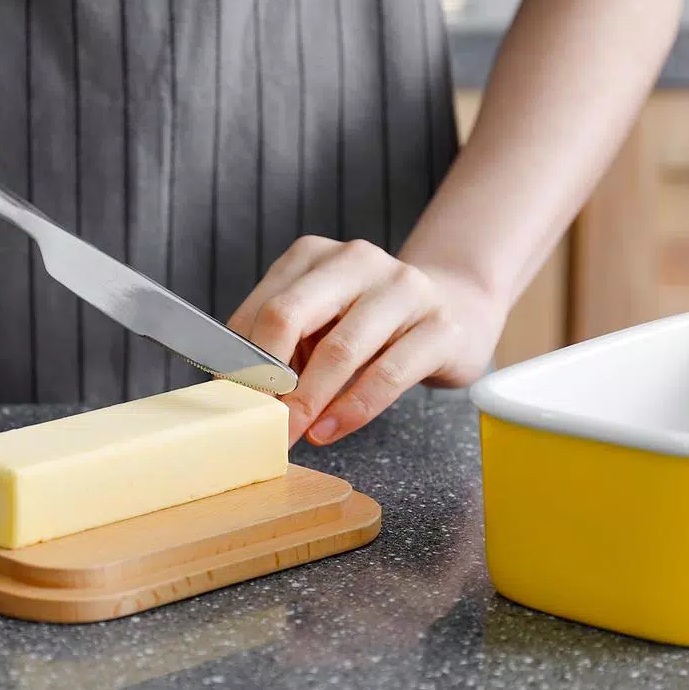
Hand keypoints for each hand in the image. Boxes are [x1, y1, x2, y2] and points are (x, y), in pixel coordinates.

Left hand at [228, 236, 506, 445]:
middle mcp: (357, 260)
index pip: (261, 308)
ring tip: (295, 433)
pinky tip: (330, 428)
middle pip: (290, 315)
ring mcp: (403, 288)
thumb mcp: (320, 323)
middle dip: (267, 379)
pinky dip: (353, 409)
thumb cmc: (370, 325)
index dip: (241, 361)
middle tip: (259, 423)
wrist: (455, 309)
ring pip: (340, 349)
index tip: (233, 403)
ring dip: (308, 401)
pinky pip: (388, 374)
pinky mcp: (440, 325)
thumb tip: (235, 391)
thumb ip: (281, 345)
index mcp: (313, 256)